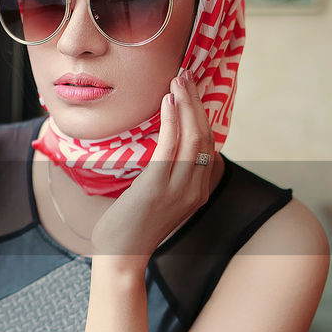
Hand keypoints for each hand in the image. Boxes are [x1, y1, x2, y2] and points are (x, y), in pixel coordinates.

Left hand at [91, 71, 215, 258]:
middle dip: (198, 102)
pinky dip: (173, 120)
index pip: (210, 145)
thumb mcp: (158, 199)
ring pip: (195, 137)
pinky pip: (172, 147)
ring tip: (178, 81)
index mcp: (198, 190)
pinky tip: (167, 102)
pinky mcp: (158, 186)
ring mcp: (180, 188)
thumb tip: (165, 146)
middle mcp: (196, 188)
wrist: (121, 255)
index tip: (193, 91)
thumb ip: (167, 175)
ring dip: (187, 104)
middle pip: (206, 136)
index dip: (204, 114)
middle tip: (187, 76)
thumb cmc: (132, 227)